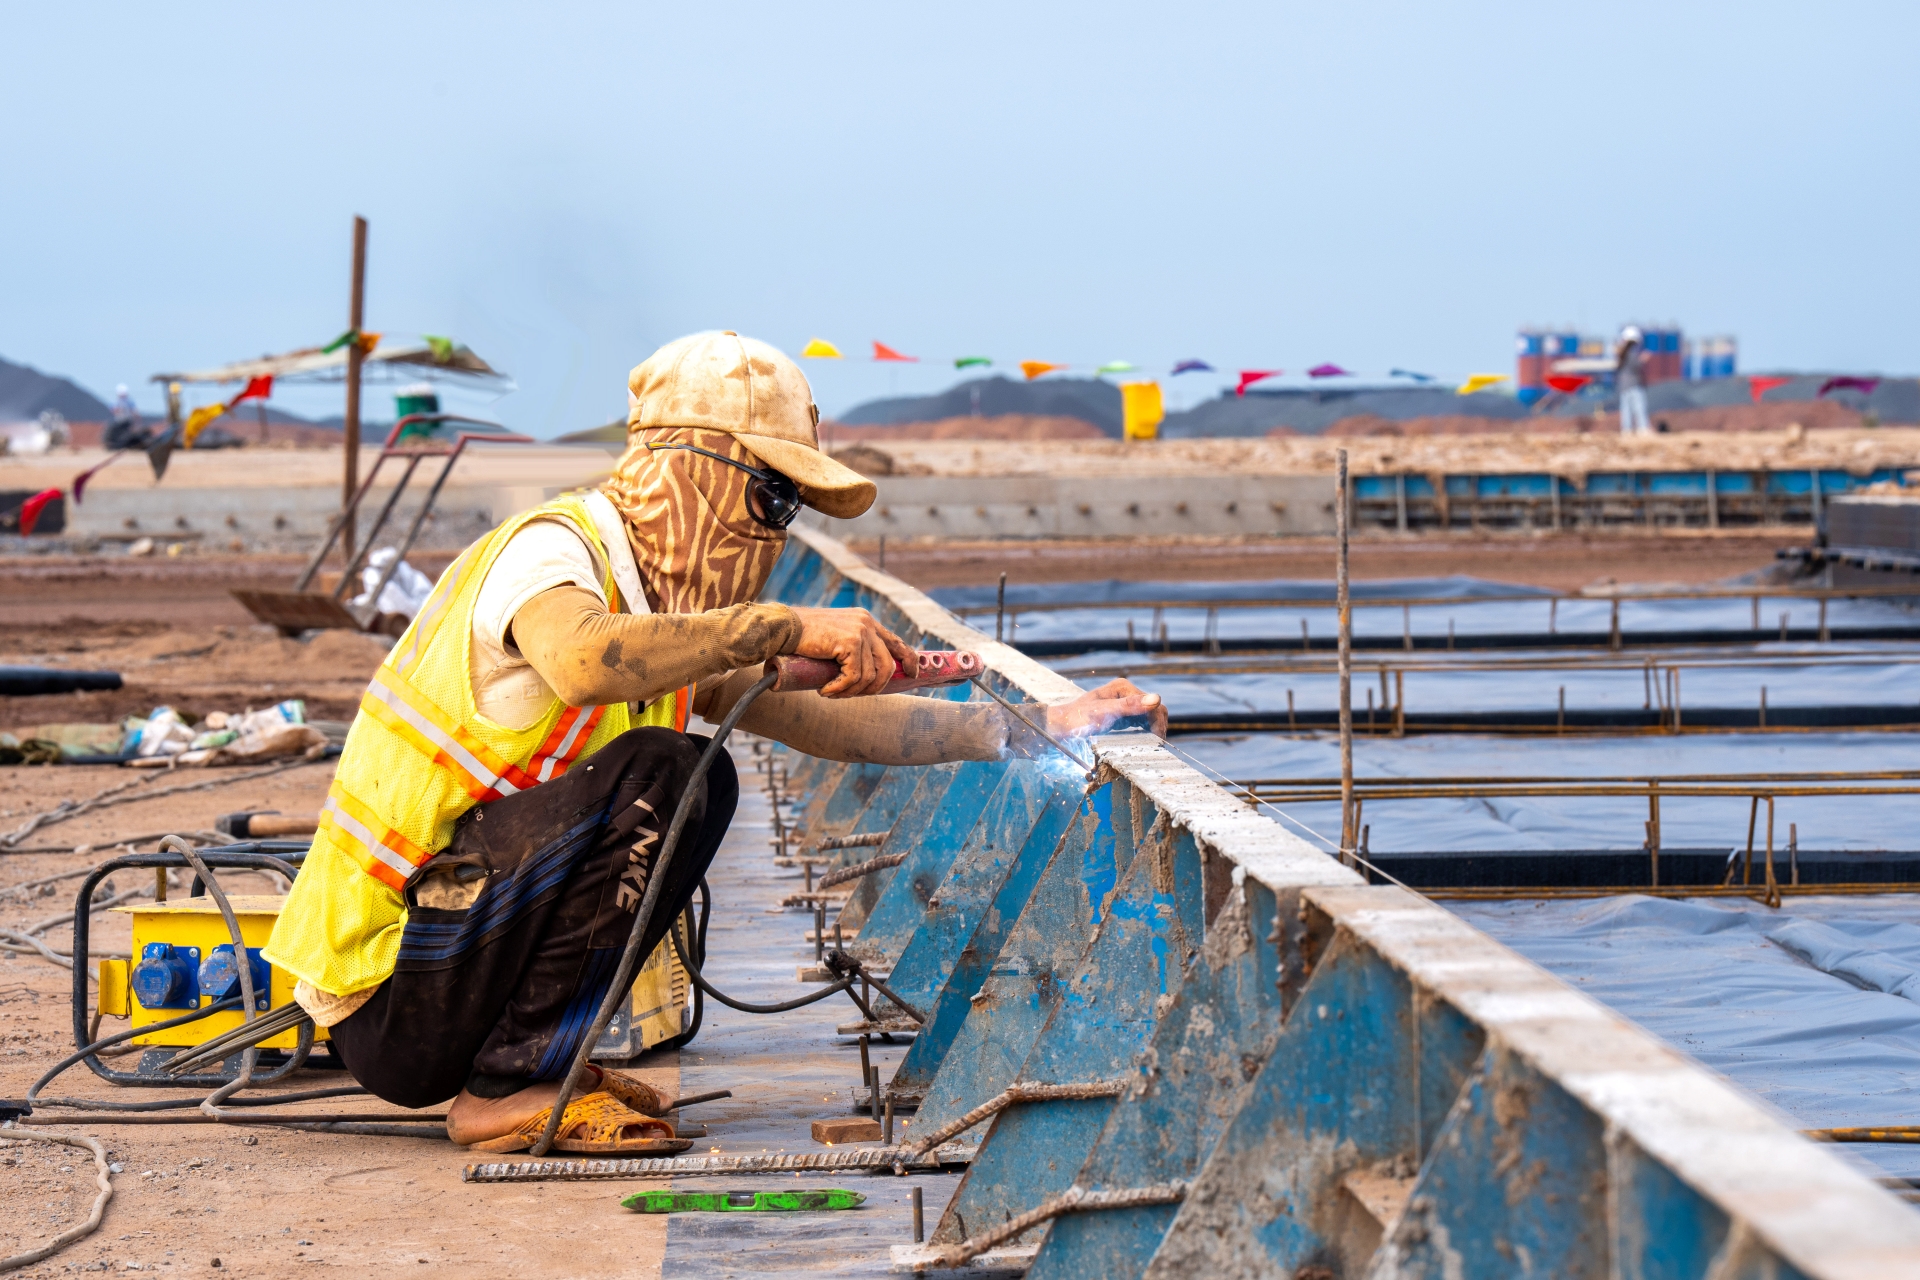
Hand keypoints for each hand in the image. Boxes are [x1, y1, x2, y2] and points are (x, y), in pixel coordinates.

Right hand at [789, 606, 915, 697]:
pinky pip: (854, 678)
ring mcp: (861, 632)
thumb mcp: (835, 638)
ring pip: (869, 676)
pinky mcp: (851, 643)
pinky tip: (825, 690)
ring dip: (851, 692)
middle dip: (874, 687)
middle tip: (851, 695)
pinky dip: (840, 689)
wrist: (783, 627)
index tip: (913, 675)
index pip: (897, 642)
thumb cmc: (802, 637)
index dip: (909, 660)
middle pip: (887, 665)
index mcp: (866, 621)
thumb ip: (852, 648)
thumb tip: (866, 675)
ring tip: (832, 692)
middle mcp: (867, 623)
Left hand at [1044, 678, 1165, 739]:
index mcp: (1123, 687)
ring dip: (1154, 730)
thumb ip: (1129, 706)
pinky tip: (1145, 743)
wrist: (1060, 728)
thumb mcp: (1104, 713)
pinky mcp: (1122, 716)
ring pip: (1149, 717)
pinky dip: (1146, 732)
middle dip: (1158, 726)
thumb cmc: (1078, 719)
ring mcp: (1124, 704)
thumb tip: (1156, 699)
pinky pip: (1140, 723)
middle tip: (1158, 745)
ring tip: (1154, 746)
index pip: (1153, 703)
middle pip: (1154, 709)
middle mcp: (1126, 693)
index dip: (1158, 722)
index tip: (1158, 741)